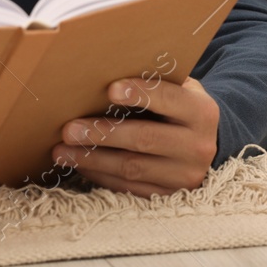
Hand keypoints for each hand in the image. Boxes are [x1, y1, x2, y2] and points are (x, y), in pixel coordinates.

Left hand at [51, 76, 218, 195]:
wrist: (205, 143)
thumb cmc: (179, 106)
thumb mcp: (178, 88)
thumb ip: (154, 81)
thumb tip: (105, 71)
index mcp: (201, 112)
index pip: (169, 99)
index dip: (140, 94)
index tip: (110, 89)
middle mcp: (198, 146)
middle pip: (144, 139)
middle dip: (102, 134)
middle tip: (69, 129)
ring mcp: (185, 175)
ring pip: (132, 169)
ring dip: (92, 159)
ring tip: (62, 152)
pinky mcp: (170, 195)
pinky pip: (130, 188)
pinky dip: (101, 176)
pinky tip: (80, 165)